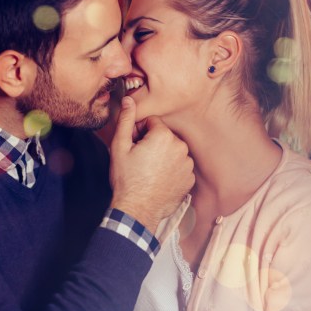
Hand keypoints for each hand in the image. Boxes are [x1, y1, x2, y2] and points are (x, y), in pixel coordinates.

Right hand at [109, 97, 194, 232]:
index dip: (140, 132)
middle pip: (164, 136)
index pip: (152, 123)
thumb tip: (129, 100)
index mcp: (164, 136)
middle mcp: (180, 147)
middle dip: (153, 143)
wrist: (138, 210)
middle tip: (139, 160)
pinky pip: (180, 167)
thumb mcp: (120, 147)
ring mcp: (187, 164)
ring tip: (148, 171)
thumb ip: (126, 120)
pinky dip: (171, 170)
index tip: (133, 145)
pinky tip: (158, 179)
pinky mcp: (190, 179)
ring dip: (163, 156)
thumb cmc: (127, 180)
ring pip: (173, 151)